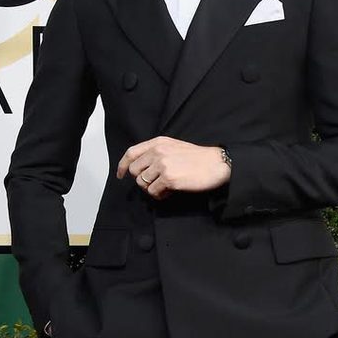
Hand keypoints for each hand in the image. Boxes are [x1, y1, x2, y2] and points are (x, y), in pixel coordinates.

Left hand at [116, 137, 231, 199]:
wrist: (217, 164)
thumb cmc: (198, 158)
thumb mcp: (174, 147)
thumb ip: (157, 153)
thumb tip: (142, 168)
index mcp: (158, 142)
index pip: (131, 153)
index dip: (123, 165)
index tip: (120, 174)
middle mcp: (158, 151)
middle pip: (135, 172)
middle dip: (143, 181)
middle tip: (156, 184)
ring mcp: (163, 165)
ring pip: (143, 183)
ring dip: (152, 189)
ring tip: (166, 188)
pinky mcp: (169, 178)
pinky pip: (154, 192)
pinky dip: (160, 195)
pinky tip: (171, 191)